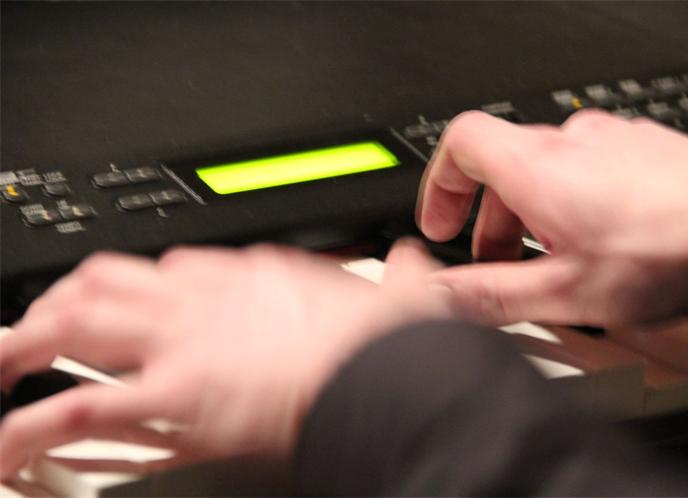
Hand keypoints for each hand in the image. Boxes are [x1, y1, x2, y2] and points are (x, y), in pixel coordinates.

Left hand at [0, 240, 447, 478]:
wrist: (389, 371)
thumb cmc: (389, 344)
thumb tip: (417, 260)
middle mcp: (209, 296)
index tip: (129, 302)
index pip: (174, 266)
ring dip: (28, 343)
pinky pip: (80, 405)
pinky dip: (30, 428)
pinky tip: (9, 446)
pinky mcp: (177, 392)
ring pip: (77, 320)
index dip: (140, 285)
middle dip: (61, 300)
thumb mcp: (400, 295)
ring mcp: (186, 340)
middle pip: (108, 279)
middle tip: (41, 324)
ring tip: (5, 365)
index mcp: (256, 274)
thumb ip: (403, 275)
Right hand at [417, 110, 687, 325]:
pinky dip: (572, 200)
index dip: (440, 183)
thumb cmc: (670, 249)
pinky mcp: (642, 147)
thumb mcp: (566, 291)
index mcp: (536, 167)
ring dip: (532, 212)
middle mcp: (570, 141)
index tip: (443, 222)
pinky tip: (599, 241)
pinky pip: (587, 166)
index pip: (461, 142)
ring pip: (547, 168)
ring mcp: (610, 139)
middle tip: (498, 261)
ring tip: (552, 258)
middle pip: (502, 164)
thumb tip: (441, 297)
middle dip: (489, 218)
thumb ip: (492, 294)